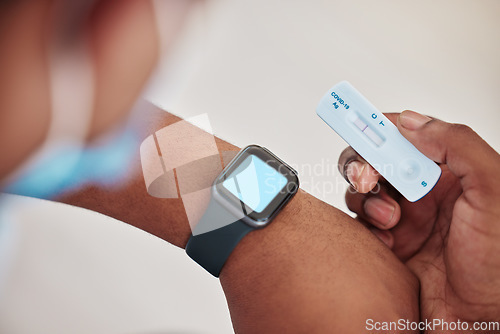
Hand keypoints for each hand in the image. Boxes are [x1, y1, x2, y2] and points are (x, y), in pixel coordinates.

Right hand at [338, 110, 499, 325]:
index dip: (378, 127)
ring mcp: (404, 218)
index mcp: (449, 171)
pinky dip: (365, 229)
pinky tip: (386, 243)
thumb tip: (412, 122)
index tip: (356, 124)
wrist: (483, 321)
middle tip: (368, 179)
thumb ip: (457, 145)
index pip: (405, 136)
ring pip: (362, 191)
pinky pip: (360, 225)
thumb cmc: (499, 263)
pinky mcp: (388, 244)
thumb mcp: (492, 190)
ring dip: (367, 201)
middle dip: (364, 165)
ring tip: (390, 221)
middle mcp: (424, 191)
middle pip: (375, 160)